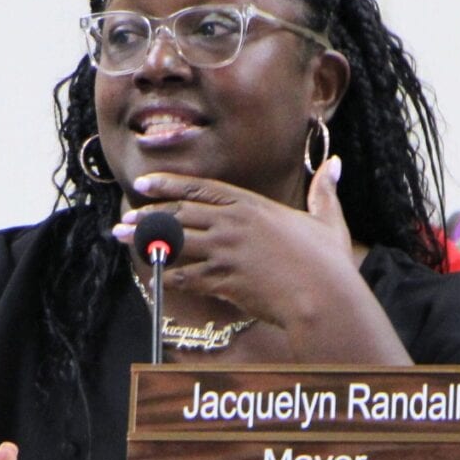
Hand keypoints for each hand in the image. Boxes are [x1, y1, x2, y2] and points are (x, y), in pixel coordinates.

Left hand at [114, 157, 408, 362]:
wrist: (323, 296)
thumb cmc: (328, 262)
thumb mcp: (327, 221)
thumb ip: (324, 191)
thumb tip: (336, 163)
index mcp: (252, 205)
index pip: (201, 188)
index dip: (170, 183)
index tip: (145, 183)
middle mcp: (233, 224)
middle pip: (179, 213)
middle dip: (149, 215)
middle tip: (126, 218)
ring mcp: (225, 251)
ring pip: (174, 241)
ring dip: (146, 240)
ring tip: (123, 239)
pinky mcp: (222, 279)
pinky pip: (184, 275)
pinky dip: (167, 275)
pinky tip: (153, 275)